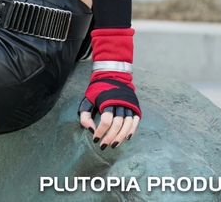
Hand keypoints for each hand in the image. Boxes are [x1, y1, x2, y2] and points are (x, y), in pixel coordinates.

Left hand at [77, 28, 140, 148]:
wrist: (112, 76)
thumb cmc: (98, 90)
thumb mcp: (87, 100)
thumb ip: (85, 115)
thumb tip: (91, 130)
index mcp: (107, 101)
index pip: (106, 121)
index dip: (100, 131)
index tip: (95, 138)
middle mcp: (119, 103)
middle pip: (117, 125)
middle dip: (110, 137)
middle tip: (104, 146)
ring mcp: (128, 105)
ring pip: (126, 125)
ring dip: (120, 137)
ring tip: (114, 144)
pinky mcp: (134, 107)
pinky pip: (135, 121)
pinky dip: (132, 130)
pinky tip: (126, 138)